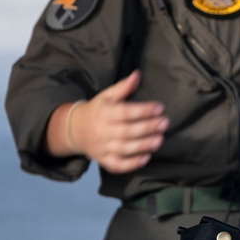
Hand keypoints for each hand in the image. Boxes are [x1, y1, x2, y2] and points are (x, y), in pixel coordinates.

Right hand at [53, 70, 168, 172]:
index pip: (126, 112)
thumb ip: (123, 87)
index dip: (144, 110)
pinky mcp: (103, 160)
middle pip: (127, 131)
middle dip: (148, 128)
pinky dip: (131, 164)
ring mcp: (102, 148)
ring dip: (143, 145)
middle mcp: (103, 131)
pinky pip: (117, 165)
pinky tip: (146, 158)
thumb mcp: (107, 96)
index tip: (160, 107)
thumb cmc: (97, 110)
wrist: (74, 130)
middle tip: (165, 123)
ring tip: (159, 140)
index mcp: (105, 113)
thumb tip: (137, 74)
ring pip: (124, 149)